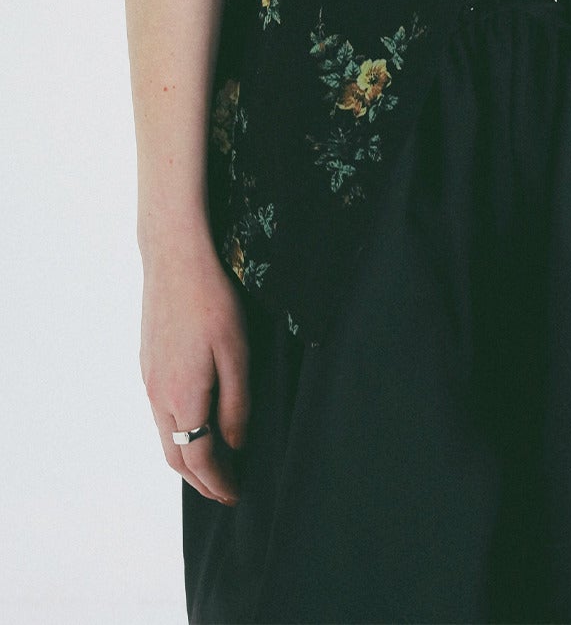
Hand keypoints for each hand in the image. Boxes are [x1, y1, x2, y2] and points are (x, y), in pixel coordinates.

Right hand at [139, 230, 250, 504]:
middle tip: (225, 491)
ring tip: (213, 466)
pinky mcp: (148, 363)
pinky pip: (160, 413)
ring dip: (188, 458)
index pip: (200, 458)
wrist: (174, 260)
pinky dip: (178, 433)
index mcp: (183, 399)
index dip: (219, 482)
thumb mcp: (238, 354)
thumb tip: (234, 445)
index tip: (236, 494)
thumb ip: (236, 405)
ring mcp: (149, 379)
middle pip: (176, 456)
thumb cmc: (212, 303)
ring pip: (165, 435)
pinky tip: (194, 424)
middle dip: (201, 480)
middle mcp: (158, 396)